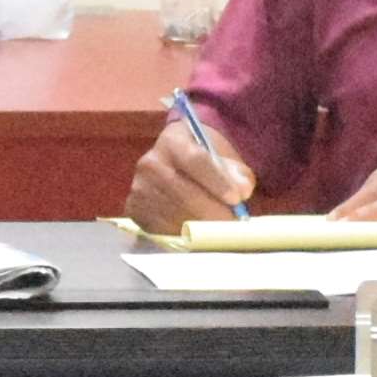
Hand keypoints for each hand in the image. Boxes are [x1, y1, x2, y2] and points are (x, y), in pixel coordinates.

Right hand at [125, 116, 251, 232]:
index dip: (217, 181)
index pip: (196, 160)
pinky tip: (198, 234)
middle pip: (184, 192)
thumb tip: (242, 190)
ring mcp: (139, 188)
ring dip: (200, 227)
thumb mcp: (223, 157)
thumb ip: (236, 173)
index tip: (237, 199)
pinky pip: (161, 228)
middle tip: (233, 224)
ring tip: (219, 231)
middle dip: (212, 212)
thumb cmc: (204, 161)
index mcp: (173, 141)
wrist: (174, 165)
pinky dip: (183, 235)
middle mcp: (150, 163)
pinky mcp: (134, 210)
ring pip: (174, 214)